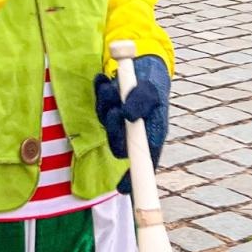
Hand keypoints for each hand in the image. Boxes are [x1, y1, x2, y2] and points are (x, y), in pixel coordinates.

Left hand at [94, 54, 170, 193]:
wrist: (144, 61)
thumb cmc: (152, 80)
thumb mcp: (151, 89)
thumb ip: (141, 101)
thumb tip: (128, 116)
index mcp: (151, 133)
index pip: (141, 162)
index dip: (132, 177)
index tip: (123, 189)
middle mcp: (134, 131)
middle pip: (118, 144)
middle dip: (113, 127)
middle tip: (115, 108)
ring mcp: (119, 119)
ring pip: (106, 121)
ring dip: (106, 104)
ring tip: (113, 86)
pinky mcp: (107, 106)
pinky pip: (98, 104)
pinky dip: (99, 91)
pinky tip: (104, 79)